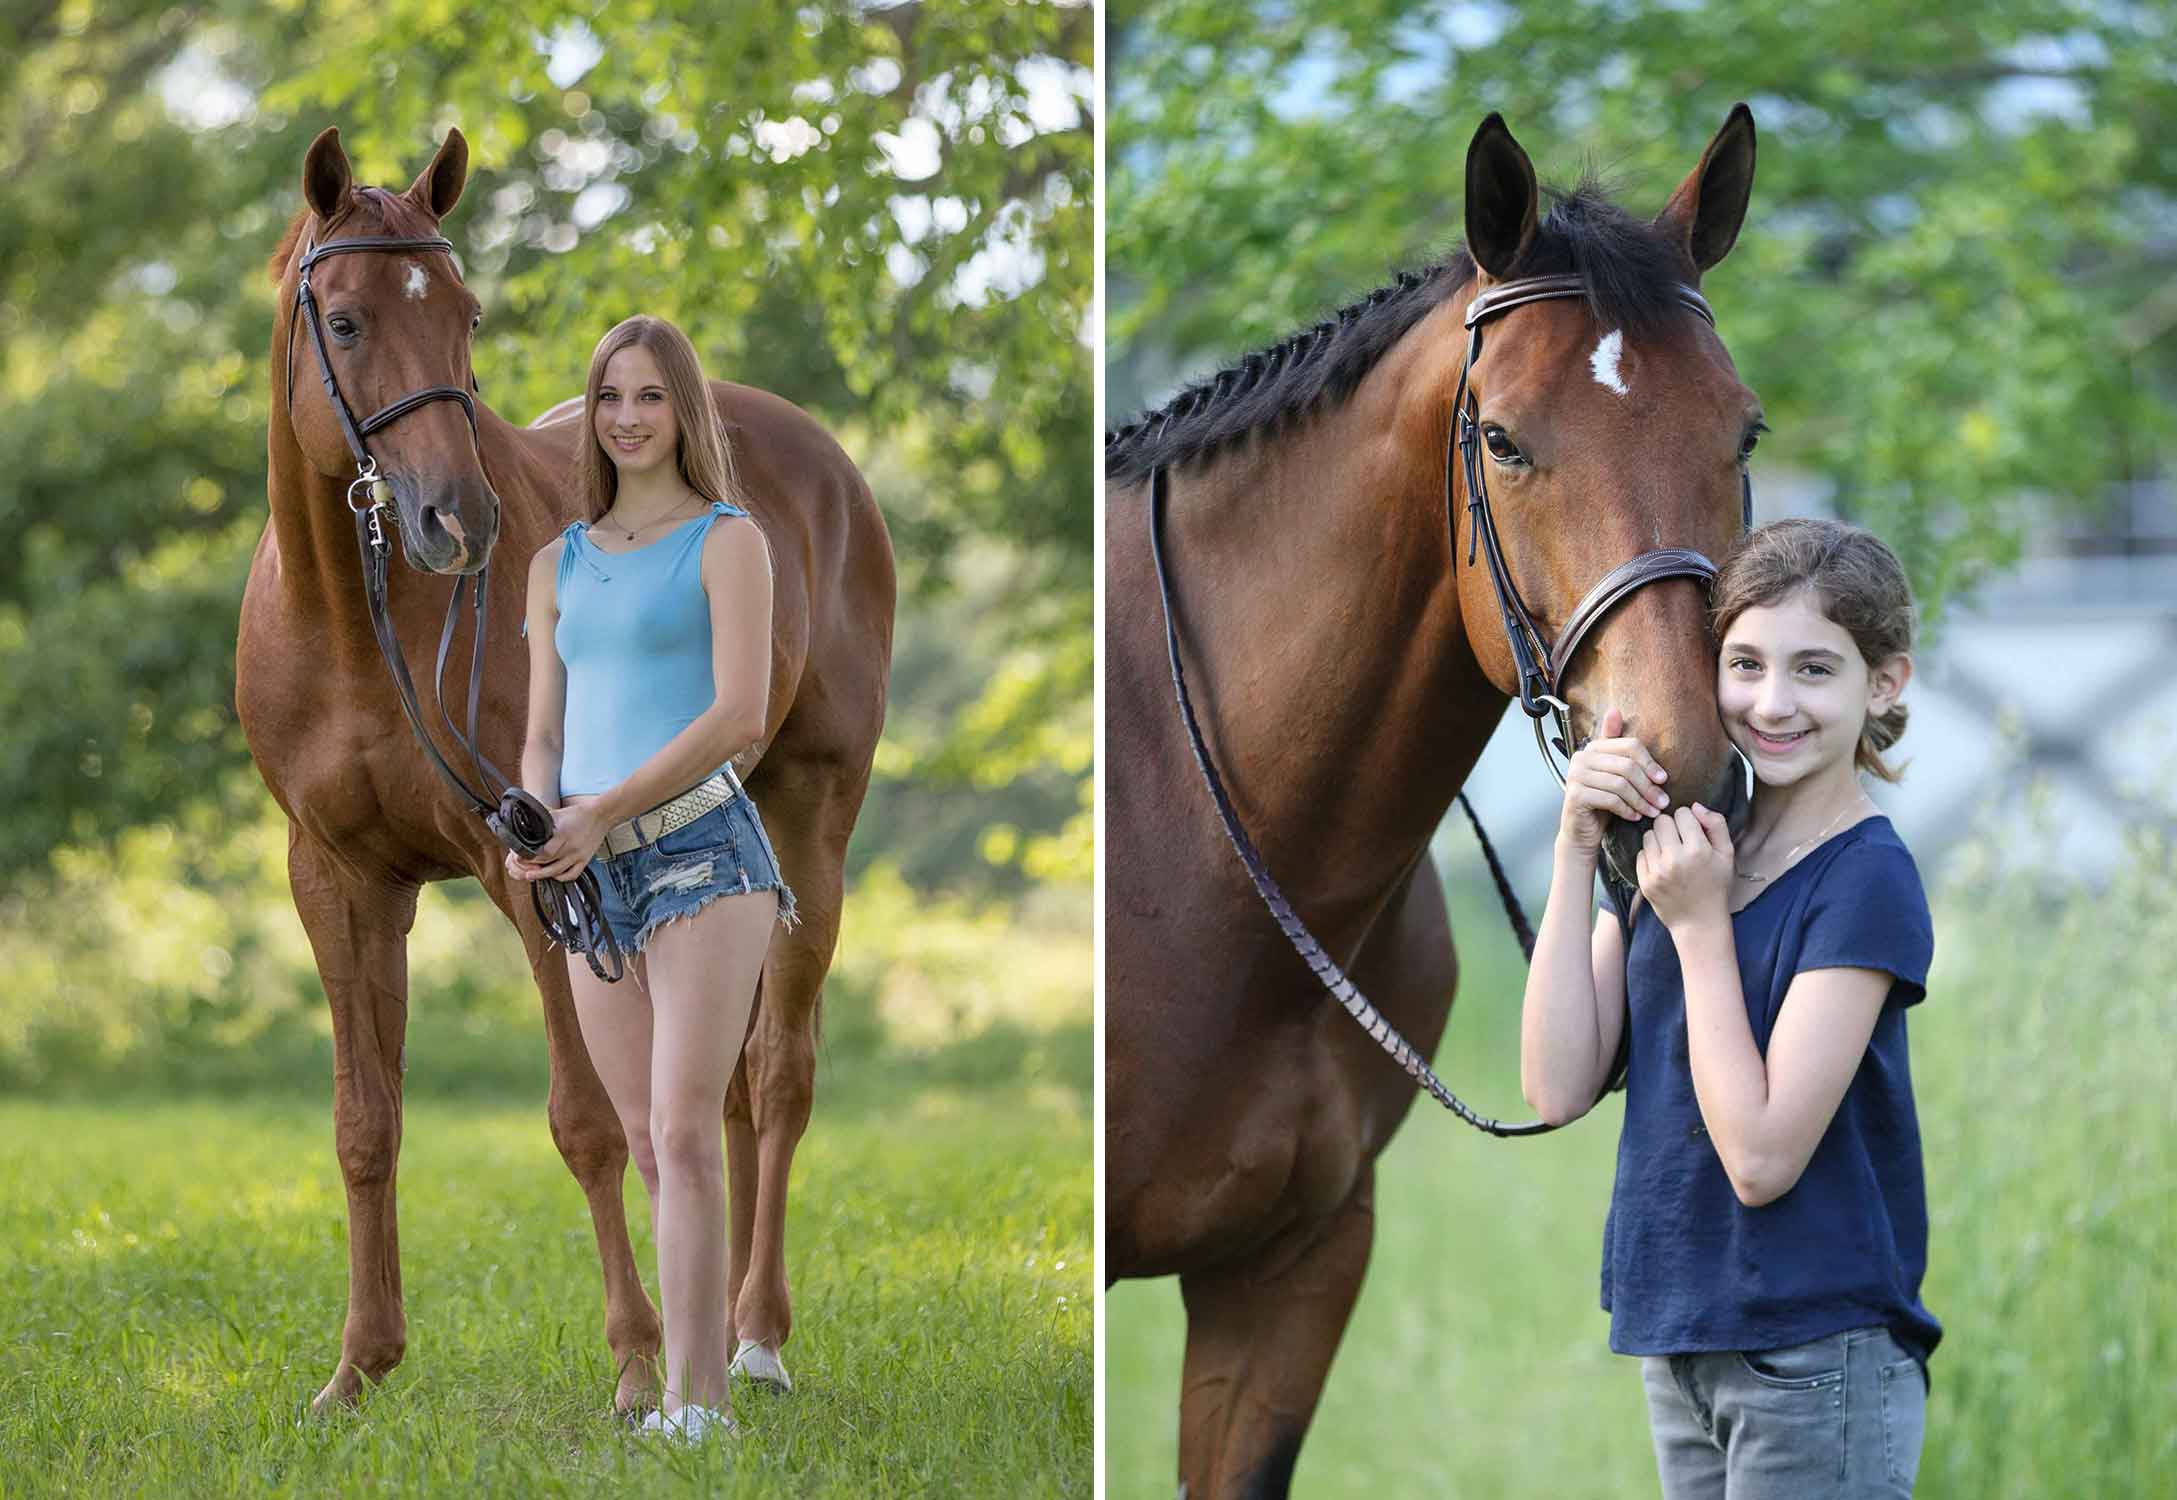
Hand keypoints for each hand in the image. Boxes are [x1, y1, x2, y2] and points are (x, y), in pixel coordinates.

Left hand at [502, 799, 609, 883]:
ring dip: (542, 875)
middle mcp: (571, 847)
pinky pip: (572, 874)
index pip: (544, 852)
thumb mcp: (558, 813)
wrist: (601, 815)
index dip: (530, 857)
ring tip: (530, 875)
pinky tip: (553, 875)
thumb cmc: (578, 813)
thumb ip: (542, 819)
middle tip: (521, 867)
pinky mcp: (585, 860)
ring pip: (557, 871)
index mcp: (563, 834)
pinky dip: (561, 877)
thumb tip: (526, 821)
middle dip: (533, 866)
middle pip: (548, 863)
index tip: (520, 856)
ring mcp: (578, 855)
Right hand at [1558, 706, 1670, 851]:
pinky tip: (1635, 816)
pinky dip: (1627, 810)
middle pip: (1627, 766)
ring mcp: (1575, 776)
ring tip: (1652, 811)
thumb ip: (1617, 746)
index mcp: (1592, 748)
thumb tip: (1614, 710)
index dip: (1650, 762)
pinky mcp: (1575, 795)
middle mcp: (1580, 758)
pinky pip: (1611, 799)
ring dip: (1641, 801)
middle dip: (1648, 786)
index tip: (1663, 779)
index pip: (1629, 745)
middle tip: (1662, 802)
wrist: (1582, 831)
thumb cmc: (1601, 803)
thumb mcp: (1614, 772)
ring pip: (1620, 784)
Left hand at [1635, 804, 1733, 932]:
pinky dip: (1651, 856)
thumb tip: (1695, 805)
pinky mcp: (1645, 881)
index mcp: (1698, 850)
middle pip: (1661, 821)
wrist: (1699, 921)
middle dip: (1671, 826)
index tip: (1692, 832)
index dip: (1688, 820)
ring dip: (1659, 839)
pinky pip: (1641, 853)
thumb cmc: (1716, 885)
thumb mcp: (1727, 854)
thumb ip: (1716, 824)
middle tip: (1680, 840)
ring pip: (1648, 835)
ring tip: (1671, 852)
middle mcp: (1675, 859)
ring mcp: (1657, 871)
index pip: (1682, 813)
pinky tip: (1663, 865)